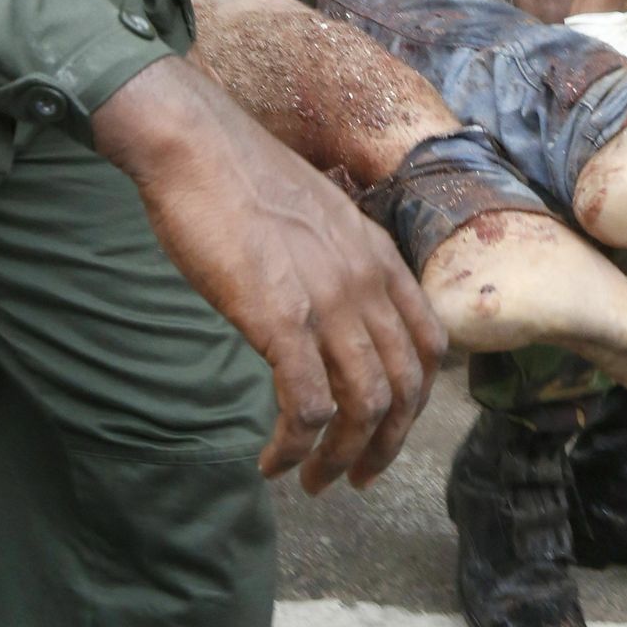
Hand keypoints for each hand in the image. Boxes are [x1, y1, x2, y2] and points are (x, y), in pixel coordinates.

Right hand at [94, 57, 445, 491]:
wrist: (197, 146)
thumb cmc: (241, 178)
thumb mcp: (316, 216)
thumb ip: (336, 260)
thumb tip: (329, 305)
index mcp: (378, 254)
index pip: (430, 344)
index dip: (414, 401)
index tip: (385, 430)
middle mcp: (366, 280)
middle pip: (405, 388)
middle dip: (384, 446)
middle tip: (352, 478)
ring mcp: (328, 299)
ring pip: (364, 406)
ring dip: (340, 457)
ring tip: (311, 480)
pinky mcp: (281, 318)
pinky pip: (307, 406)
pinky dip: (295, 446)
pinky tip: (272, 461)